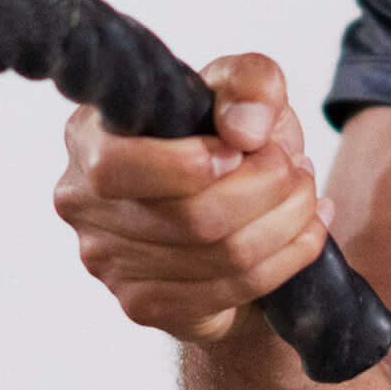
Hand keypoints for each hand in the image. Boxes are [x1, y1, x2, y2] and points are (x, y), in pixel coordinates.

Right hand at [53, 51, 331, 345]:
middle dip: (268, 190)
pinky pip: (232, 291)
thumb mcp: (241, 90)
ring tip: (307, 197)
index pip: (118, 166)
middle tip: (299, 171)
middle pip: (190, 217)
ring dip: (287, 224)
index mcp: (88, 138)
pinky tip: (304, 234)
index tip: (246, 149)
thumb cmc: (223, 136)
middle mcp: (83, 205)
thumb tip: (245, 129)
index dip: (191, 164)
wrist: (231, 205)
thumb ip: (249, 84)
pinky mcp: (144, 305)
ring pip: (221, 257)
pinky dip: (286, 261)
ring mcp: (108, 263)